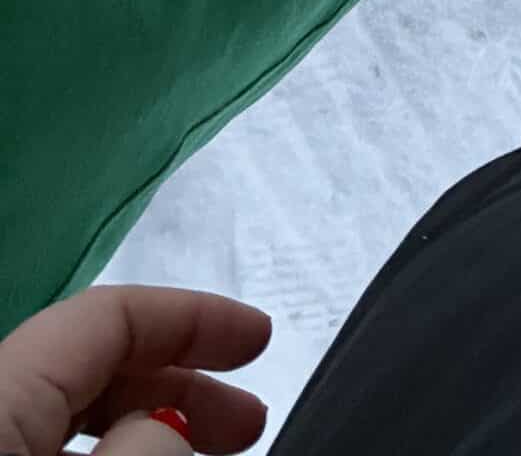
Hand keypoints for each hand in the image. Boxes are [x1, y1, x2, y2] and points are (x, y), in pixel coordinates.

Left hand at [0, 286, 269, 454]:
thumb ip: (140, 452)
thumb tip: (168, 423)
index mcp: (0, 389)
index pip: (108, 313)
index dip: (194, 316)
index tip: (260, 339)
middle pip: (92, 365)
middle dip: (179, 379)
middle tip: (247, 420)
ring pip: (71, 416)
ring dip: (152, 423)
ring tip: (210, 452)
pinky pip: (48, 452)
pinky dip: (105, 454)